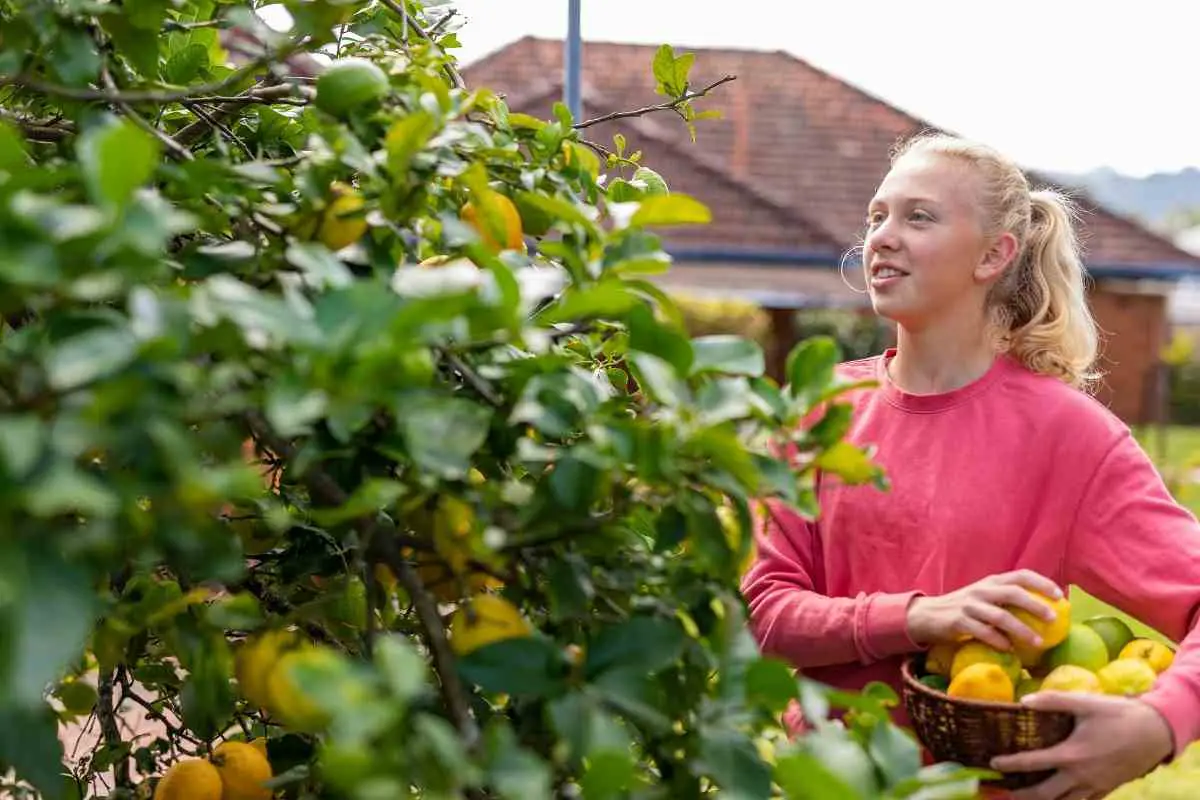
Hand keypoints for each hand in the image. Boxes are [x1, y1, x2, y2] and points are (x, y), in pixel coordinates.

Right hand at [905, 570, 1062, 650]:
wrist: (927, 616)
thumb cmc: (964, 609)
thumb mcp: (985, 598)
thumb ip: (1006, 600)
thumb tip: (1043, 612)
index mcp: (991, 582)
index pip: (1020, 575)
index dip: (1041, 583)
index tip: (1060, 595)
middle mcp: (981, 590)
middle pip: (1013, 593)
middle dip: (1036, 605)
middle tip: (1054, 618)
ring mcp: (969, 605)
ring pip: (1000, 615)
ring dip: (1021, 629)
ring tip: (1038, 642)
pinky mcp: (957, 622)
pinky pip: (982, 632)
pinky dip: (998, 640)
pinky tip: (1009, 649)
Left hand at [990, 691, 1173, 798]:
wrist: (1155, 732)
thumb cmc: (1118, 715)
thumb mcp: (1085, 702)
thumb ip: (1053, 700)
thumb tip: (1024, 700)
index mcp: (1071, 755)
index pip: (1032, 763)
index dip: (1009, 764)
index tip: (993, 764)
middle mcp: (1080, 776)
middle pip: (1044, 794)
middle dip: (1021, 795)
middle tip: (1004, 792)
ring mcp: (1095, 786)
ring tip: (1025, 798)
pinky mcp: (1107, 788)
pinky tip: (1058, 797)